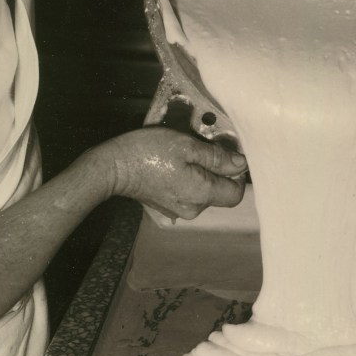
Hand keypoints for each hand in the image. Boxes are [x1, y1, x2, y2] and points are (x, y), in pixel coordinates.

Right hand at [103, 126, 246, 219]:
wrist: (114, 167)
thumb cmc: (147, 152)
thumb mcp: (186, 145)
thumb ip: (217, 156)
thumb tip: (241, 164)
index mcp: (201, 194)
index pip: (236, 193)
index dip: (237, 174)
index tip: (227, 156)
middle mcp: (193, 209)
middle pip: (219, 192)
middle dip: (216, 170)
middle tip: (201, 148)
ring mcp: (179, 210)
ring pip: (204, 192)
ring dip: (201, 174)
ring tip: (184, 155)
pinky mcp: (168, 207)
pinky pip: (188, 194)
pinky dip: (187, 180)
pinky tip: (174, 166)